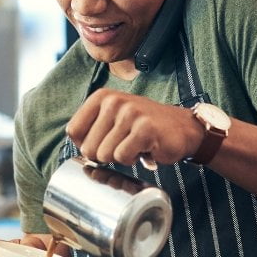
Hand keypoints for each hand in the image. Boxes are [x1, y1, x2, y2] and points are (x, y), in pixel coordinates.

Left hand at [66, 88, 201, 166]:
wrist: (182, 128)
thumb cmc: (143, 127)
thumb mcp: (113, 119)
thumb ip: (91, 129)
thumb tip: (77, 151)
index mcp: (101, 97)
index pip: (73, 131)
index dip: (86, 145)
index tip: (104, 142)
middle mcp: (114, 101)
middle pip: (88, 147)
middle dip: (105, 154)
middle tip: (124, 144)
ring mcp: (130, 113)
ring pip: (104, 154)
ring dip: (120, 157)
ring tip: (134, 145)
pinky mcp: (144, 129)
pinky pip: (122, 157)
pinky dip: (133, 159)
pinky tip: (144, 149)